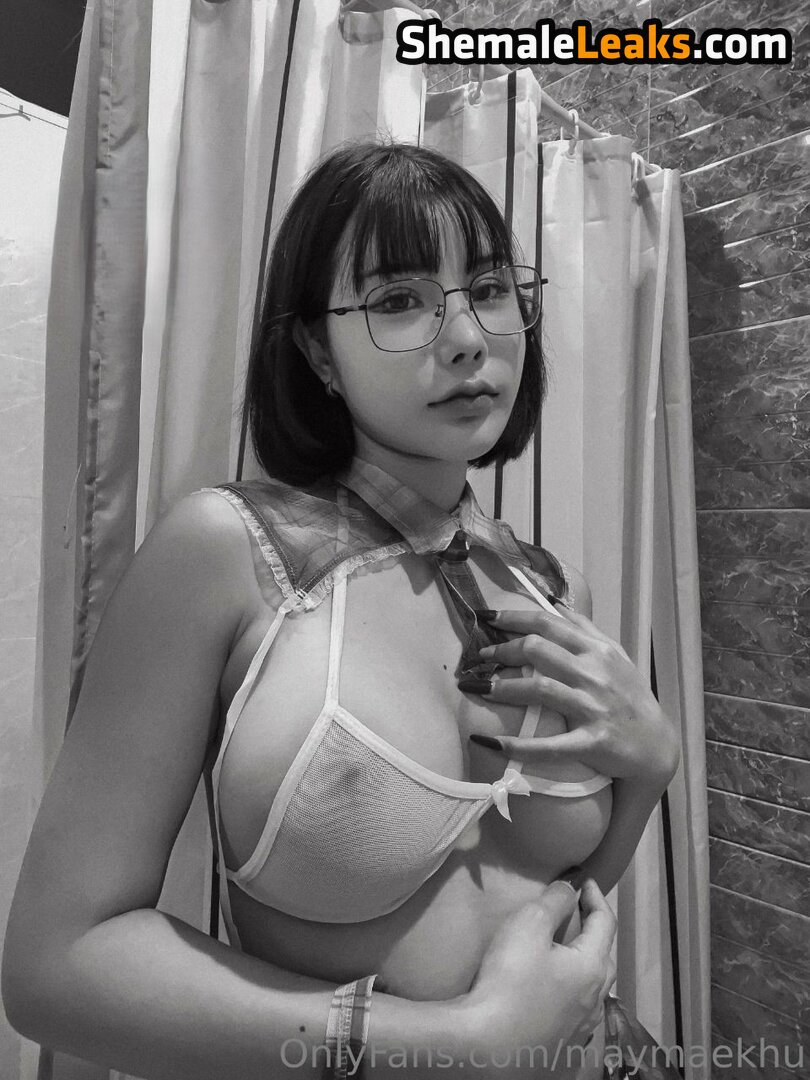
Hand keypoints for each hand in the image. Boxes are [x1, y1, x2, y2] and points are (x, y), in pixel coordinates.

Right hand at [461, 879, 616, 1055]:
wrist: (486, 1047)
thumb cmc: (510, 979)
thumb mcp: (529, 924)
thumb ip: (554, 901)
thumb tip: (572, 886)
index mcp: (592, 967)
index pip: (604, 922)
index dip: (595, 896)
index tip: (585, 880)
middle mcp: (595, 999)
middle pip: (604, 957)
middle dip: (594, 931)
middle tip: (578, 913)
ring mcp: (581, 1028)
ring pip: (593, 990)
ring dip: (586, 966)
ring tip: (568, 954)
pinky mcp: (563, 1048)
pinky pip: (577, 1013)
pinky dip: (573, 994)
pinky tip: (558, 997)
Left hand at [471, 606, 679, 784]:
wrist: (656, 745)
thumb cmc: (631, 697)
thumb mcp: (615, 656)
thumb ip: (586, 629)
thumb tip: (555, 604)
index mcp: (598, 651)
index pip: (548, 624)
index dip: (513, 619)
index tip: (486, 619)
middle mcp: (595, 674)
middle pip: (537, 650)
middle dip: (502, 650)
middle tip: (481, 657)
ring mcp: (593, 708)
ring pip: (539, 689)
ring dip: (502, 687)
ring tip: (479, 688)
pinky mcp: (591, 743)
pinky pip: (548, 745)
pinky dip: (517, 745)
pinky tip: (489, 742)